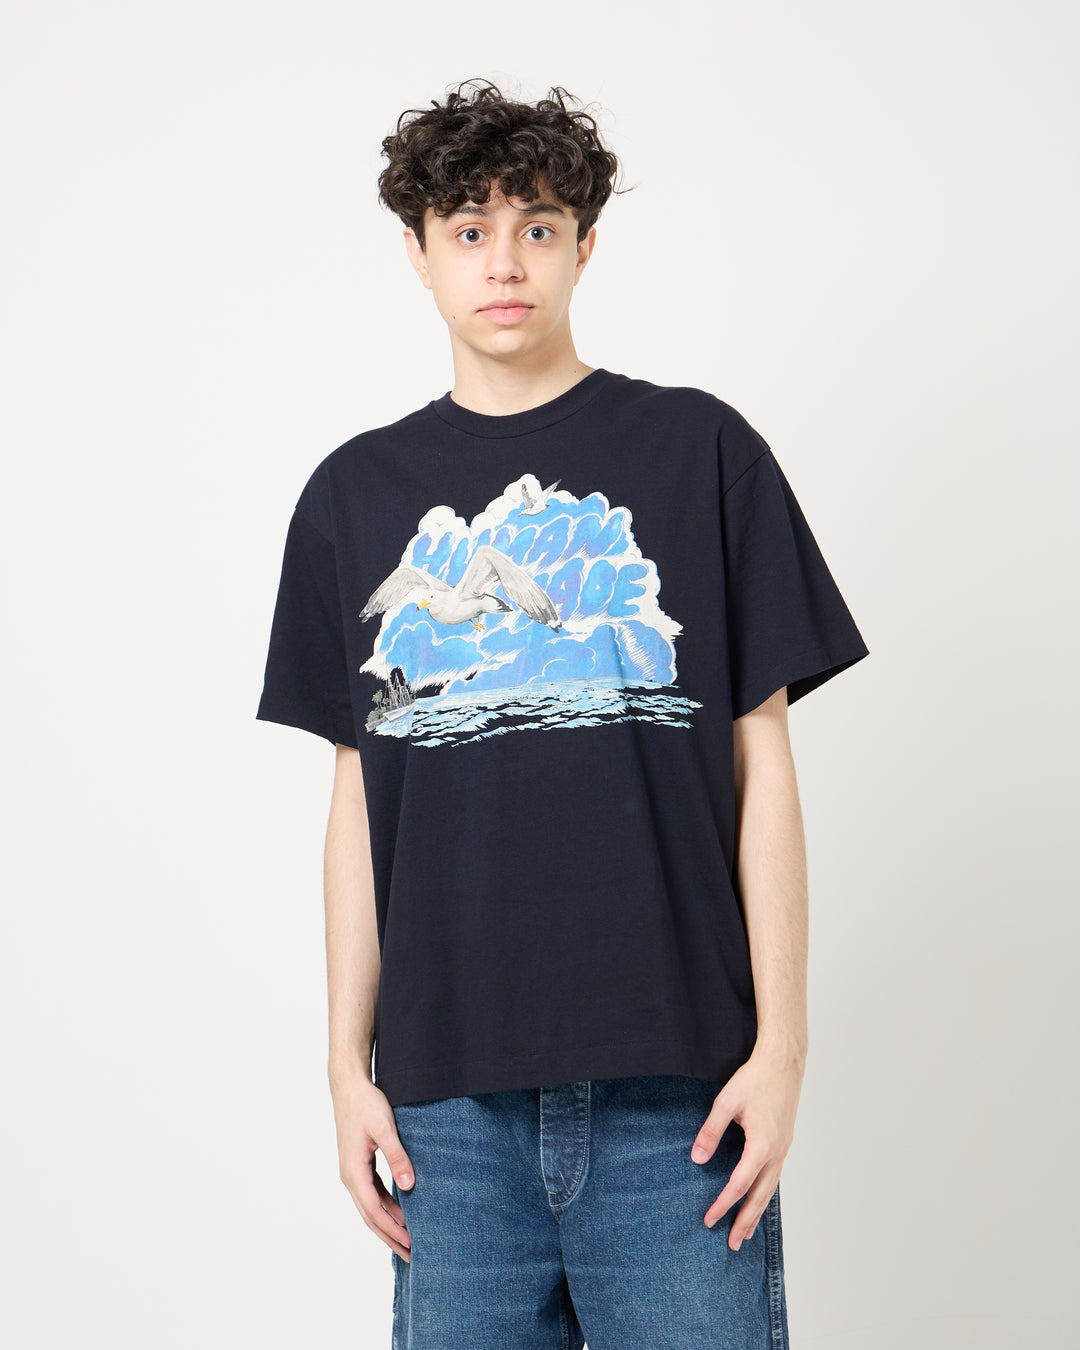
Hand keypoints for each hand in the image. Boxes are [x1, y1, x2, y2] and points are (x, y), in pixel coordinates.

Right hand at [331, 1070, 414, 1260]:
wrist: (349, 1085)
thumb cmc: (366, 1103)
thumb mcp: (385, 1128)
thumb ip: (397, 1156)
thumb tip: (409, 1186)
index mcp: (353, 1172)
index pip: (375, 1212)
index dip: (393, 1230)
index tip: (411, 1244)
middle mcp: (349, 1177)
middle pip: (370, 1216)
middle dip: (390, 1237)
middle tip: (411, 1255)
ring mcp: (352, 1171)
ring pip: (370, 1207)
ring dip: (388, 1224)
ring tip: (408, 1239)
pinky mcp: (358, 1164)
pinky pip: (372, 1193)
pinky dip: (386, 1206)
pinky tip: (401, 1211)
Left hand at [690, 1044, 804, 1249]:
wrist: (784, 1062)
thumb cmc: (755, 1079)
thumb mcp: (726, 1102)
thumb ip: (710, 1131)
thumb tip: (697, 1159)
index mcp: (762, 1145)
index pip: (739, 1185)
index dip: (723, 1204)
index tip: (709, 1219)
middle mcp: (777, 1152)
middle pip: (759, 1196)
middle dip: (745, 1221)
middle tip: (732, 1244)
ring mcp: (784, 1149)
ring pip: (770, 1189)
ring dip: (757, 1212)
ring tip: (745, 1233)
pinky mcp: (784, 1143)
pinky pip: (774, 1176)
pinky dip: (765, 1194)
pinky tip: (757, 1199)